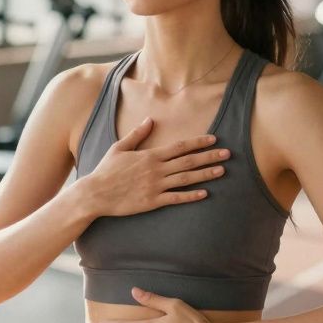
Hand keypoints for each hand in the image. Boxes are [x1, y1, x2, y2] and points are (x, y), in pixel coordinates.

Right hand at [79, 118, 230, 217]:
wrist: (95, 193)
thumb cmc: (106, 170)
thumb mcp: (119, 147)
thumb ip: (137, 134)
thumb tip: (149, 120)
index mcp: (150, 155)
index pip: (179, 147)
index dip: (198, 142)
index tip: (213, 139)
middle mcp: (156, 169)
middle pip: (188, 161)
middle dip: (209, 157)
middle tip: (228, 154)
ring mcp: (155, 186)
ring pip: (186, 179)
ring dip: (205, 174)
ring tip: (221, 171)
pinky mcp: (152, 201)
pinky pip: (176, 198)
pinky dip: (191, 196)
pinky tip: (204, 193)